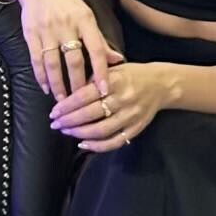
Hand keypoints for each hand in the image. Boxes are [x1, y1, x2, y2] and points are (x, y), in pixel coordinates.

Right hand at [6, 0, 121, 101]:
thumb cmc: (65, 0)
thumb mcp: (86, 14)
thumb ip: (99, 39)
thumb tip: (116, 60)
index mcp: (84, 19)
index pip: (96, 49)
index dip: (101, 71)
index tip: (104, 90)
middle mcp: (66, 25)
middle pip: (74, 61)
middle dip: (78, 84)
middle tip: (81, 102)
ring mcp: (47, 30)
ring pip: (53, 64)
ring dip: (58, 85)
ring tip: (62, 101)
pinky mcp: (30, 34)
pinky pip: (36, 60)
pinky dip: (41, 76)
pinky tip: (46, 87)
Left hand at [48, 61, 172, 150]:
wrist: (162, 84)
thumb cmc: (133, 75)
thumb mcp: (114, 69)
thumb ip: (94, 78)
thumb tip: (70, 94)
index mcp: (115, 81)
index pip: (85, 95)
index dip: (67, 105)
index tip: (54, 111)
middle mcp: (123, 99)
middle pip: (90, 114)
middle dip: (69, 120)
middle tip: (55, 124)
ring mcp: (131, 116)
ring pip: (101, 130)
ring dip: (80, 133)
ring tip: (66, 132)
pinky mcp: (136, 128)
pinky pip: (115, 141)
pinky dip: (97, 146)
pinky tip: (83, 143)